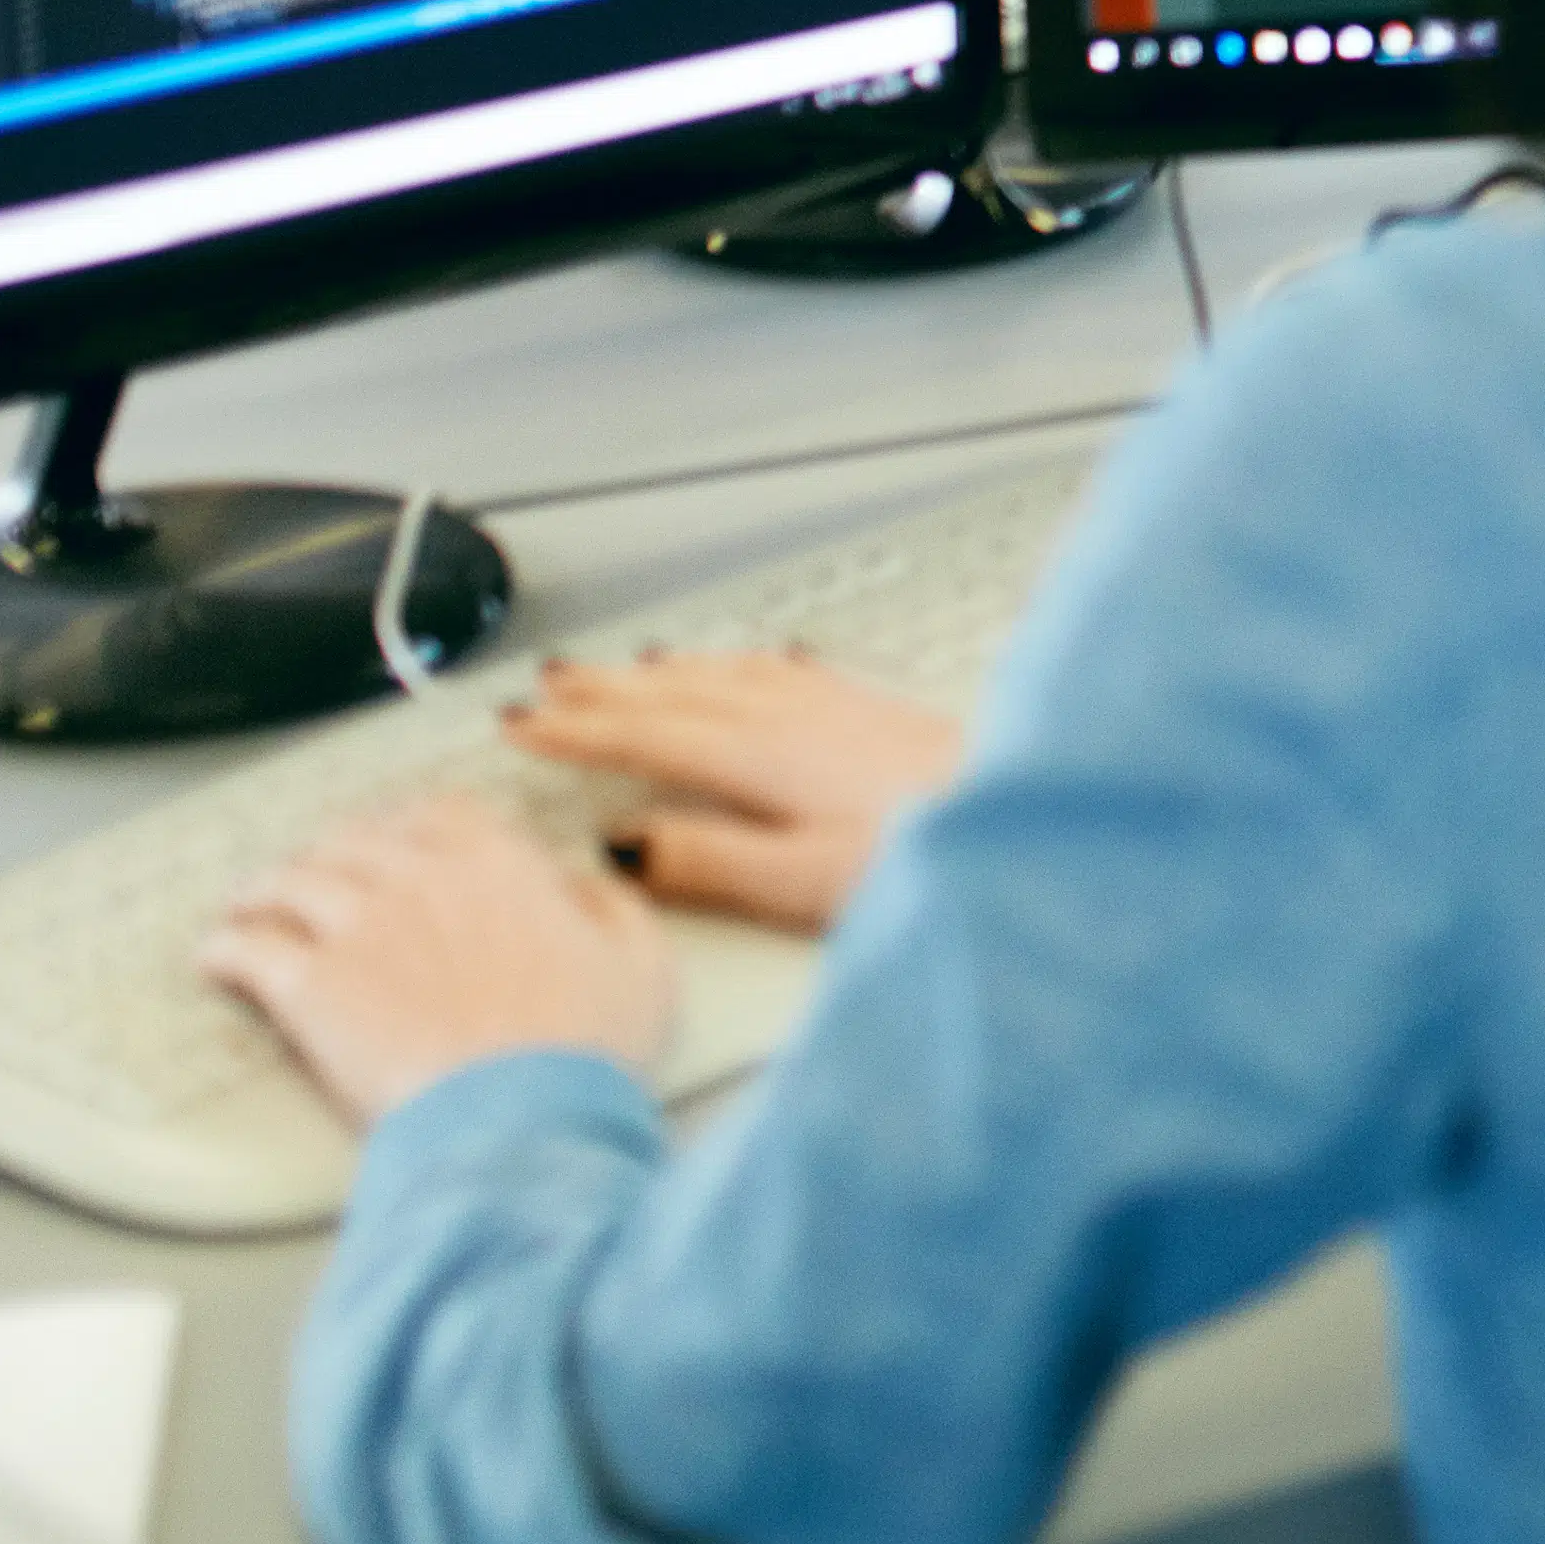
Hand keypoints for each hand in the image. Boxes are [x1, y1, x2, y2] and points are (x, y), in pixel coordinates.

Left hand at [201, 790, 673, 1126]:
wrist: (518, 1120)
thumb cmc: (584, 1053)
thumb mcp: (639, 963)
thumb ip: (608, 905)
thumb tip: (581, 881)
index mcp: (500, 864)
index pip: (443, 813)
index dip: (413, 822)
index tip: (400, 836)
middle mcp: (420, 877)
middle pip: (355, 839)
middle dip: (332, 849)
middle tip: (317, 868)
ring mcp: (357, 926)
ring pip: (290, 880)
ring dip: (264, 887)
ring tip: (247, 901)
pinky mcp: (308, 987)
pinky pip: (248, 948)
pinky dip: (225, 947)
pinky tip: (215, 956)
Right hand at [508, 649, 970, 933]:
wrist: (1022, 815)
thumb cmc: (923, 854)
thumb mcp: (801, 881)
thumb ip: (708, 861)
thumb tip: (623, 843)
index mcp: (760, 756)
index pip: (646, 736)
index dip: (577, 732)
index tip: (522, 727)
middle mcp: (792, 718)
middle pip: (676, 693)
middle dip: (604, 689)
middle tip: (545, 686)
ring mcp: (834, 706)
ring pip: (723, 672)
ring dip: (663, 670)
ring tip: (619, 669)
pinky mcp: (872, 708)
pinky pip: (777, 668)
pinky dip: (737, 662)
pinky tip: (744, 662)